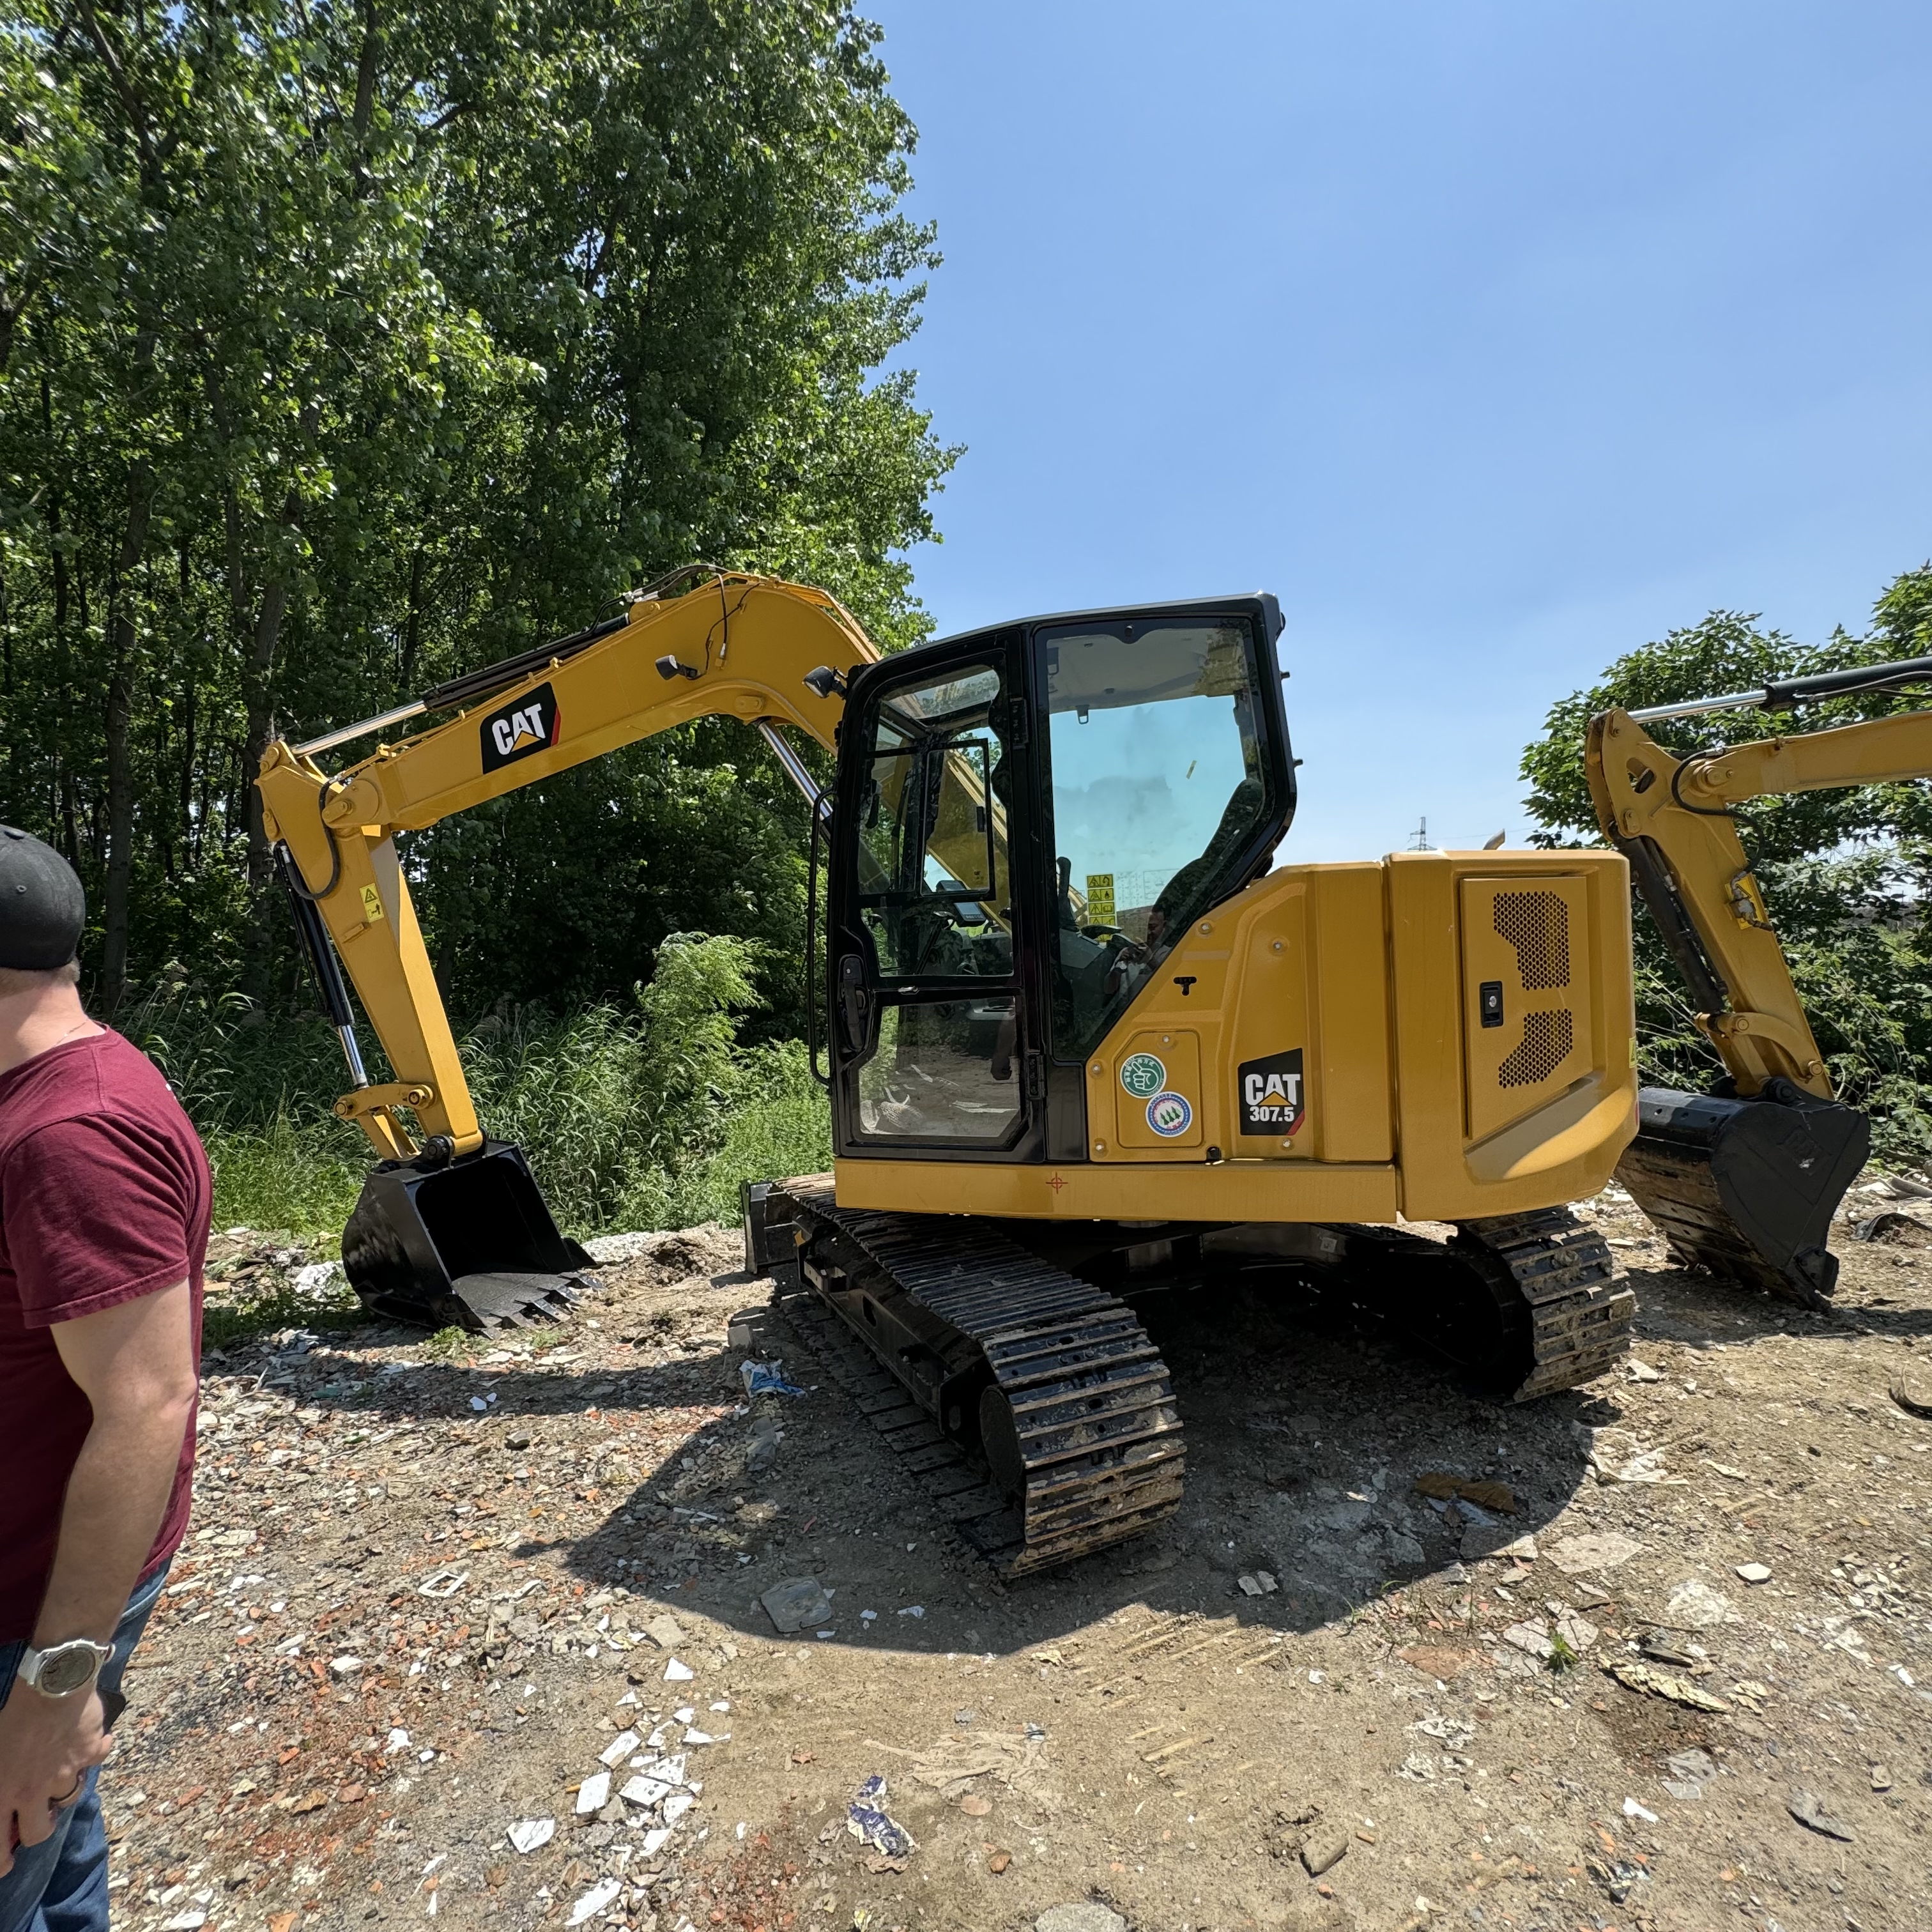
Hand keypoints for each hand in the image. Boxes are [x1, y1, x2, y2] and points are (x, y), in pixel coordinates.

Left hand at [0, 1685, 108, 1871]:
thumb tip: (4, 1795)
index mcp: (4, 1792)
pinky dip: (97, 1749)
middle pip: (41, 1831)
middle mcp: (35, 1791)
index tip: (7, 1864)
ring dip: (67, 1785)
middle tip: (41, 1814)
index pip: (0, 1843)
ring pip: (71, 1796)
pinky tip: (91, 1738)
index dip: (3, 1861)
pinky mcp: (91, 1752)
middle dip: (42, 1826)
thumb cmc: (13, 1715)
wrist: (51, 1684)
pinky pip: (99, 1756)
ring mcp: (66, 1773)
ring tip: (63, 1767)